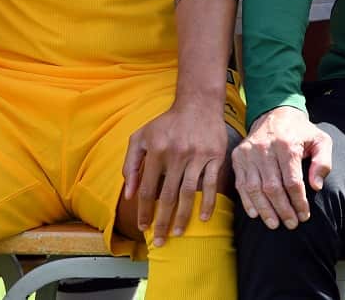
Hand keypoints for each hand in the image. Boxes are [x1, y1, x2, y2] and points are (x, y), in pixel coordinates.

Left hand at [121, 102, 230, 246]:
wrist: (198, 103)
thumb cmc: (167, 123)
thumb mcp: (141, 137)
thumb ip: (131, 163)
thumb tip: (128, 193)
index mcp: (156, 151)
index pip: (147, 189)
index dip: (144, 211)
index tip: (144, 227)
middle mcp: (176, 154)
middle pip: (167, 196)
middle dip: (161, 221)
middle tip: (160, 241)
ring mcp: (197, 156)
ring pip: (188, 193)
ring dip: (182, 216)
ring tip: (177, 233)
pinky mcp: (215, 155)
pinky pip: (211, 184)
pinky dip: (208, 202)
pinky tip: (203, 217)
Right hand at [231, 106, 331, 229]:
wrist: (275, 113)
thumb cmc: (300, 131)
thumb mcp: (320, 140)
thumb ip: (323, 162)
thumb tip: (316, 186)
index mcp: (287, 144)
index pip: (292, 181)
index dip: (298, 201)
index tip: (304, 215)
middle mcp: (265, 148)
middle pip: (273, 187)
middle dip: (283, 210)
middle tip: (291, 224)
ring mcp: (249, 153)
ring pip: (255, 188)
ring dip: (265, 210)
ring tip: (274, 224)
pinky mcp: (238, 156)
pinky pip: (241, 184)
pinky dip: (247, 201)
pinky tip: (256, 214)